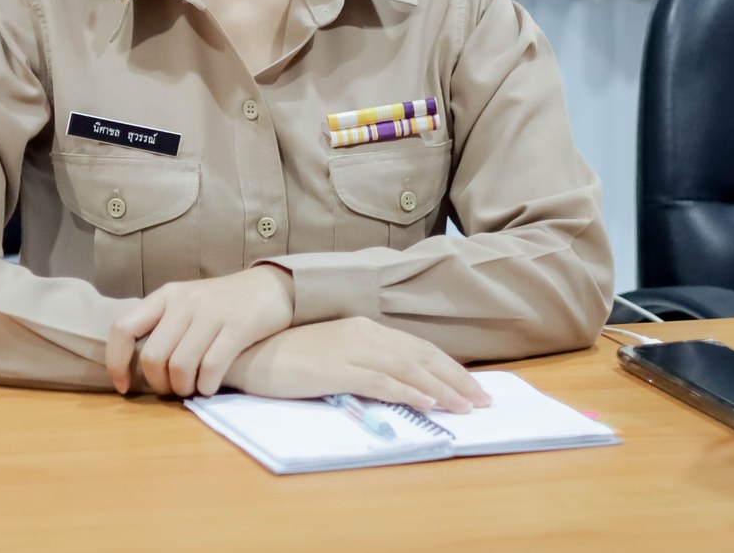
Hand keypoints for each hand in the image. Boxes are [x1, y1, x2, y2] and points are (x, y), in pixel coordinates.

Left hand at [106, 265, 294, 396]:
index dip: (117, 362)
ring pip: (180, 366)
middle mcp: (184, 301)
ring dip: (184, 389)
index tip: (124, 386)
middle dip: (159, 384)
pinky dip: (207, 386)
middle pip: (153, 356)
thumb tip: (133, 363)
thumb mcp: (187, 303)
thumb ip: (162, 325)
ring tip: (193, 389)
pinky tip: (211, 386)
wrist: (270, 287)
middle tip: (172, 390)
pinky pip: (212, 367)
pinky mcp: (238, 325)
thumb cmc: (223, 303)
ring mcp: (211, 312)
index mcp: (165, 295)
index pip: (123, 328)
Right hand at [222, 317, 493, 412]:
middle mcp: (364, 334)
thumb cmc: (288, 356)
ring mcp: (352, 350)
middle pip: (421, 356)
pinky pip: (382, 381)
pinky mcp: (338, 368)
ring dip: (441, 388)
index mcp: (364, 328)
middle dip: (455, 378)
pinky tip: (428, 403)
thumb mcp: (333, 353)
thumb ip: (363, 362)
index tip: (470, 386)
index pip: (416, 347)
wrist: (251, 352)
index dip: (447, 367)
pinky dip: (409, 392)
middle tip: (482, 399)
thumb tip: (395, 382)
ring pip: (408, 369)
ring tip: (465, 406)